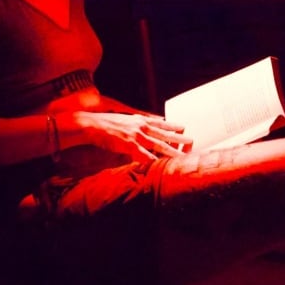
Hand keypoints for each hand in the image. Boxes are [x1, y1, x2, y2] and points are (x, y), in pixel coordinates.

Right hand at [73, 112, 191, 161]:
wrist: (92, 124)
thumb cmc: (106, 123)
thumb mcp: (125, 119)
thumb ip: (136, 122)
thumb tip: (146, 123)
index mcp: (140, 119)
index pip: (160, 123)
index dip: (172, 126)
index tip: (183, 127)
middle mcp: (141, 126)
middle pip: (164, 134)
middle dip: (178, 138)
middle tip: (191, 141)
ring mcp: (136, 135)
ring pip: (158, 144)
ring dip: (171, 151)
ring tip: (181, 155)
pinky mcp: (129, 144)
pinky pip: (144, 154)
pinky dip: (152, 160)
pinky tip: (159, 164)